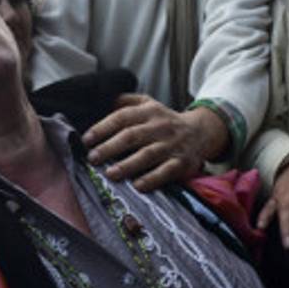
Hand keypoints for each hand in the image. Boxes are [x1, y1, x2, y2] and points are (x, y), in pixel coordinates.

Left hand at [83, 95, 224, 191]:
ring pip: (147, 154)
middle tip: (92, 158)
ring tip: (110, 173)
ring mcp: (171, 145)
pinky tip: (137, 186)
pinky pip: (165, 171)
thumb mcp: (148, 103)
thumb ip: (125, 101)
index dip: (103, 127)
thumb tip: (100, 101)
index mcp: (149, 111)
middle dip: (110, 147)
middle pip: (132, 136)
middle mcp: (159, 127)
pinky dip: (152, 179)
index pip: (122, 117)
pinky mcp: (181, 162)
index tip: (86, 139)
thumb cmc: (164, 119)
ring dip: (128, 165)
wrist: (201, 131)